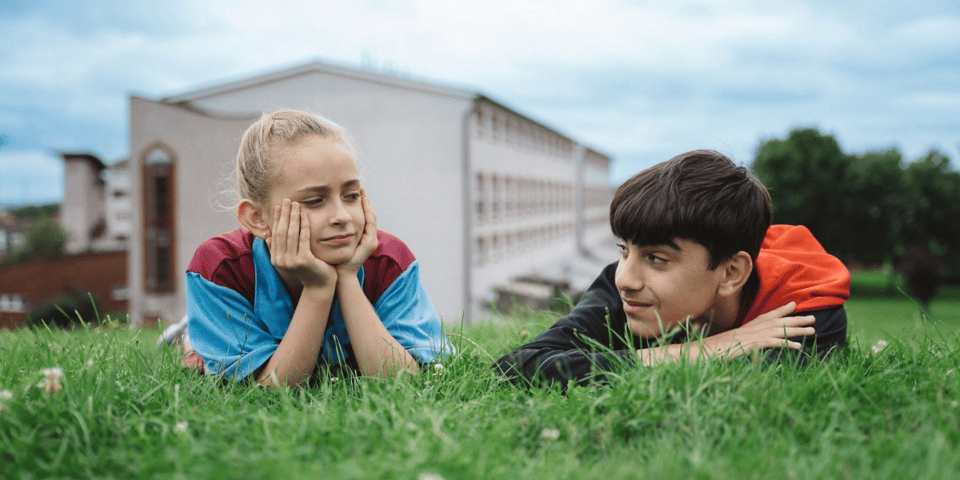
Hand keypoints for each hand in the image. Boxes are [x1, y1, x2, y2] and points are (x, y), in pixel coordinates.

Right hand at [266, 199, 336, 289]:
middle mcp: (281, 261)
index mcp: (276, 259)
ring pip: (291, 233)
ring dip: (293, 217)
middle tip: (287, 200)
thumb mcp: (291, 258)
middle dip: (284, 214)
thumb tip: (268, 237)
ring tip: (295, 204)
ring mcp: (292, 261)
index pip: (275, 234)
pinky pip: (303, 238)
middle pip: (281, 232)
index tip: (279, 206)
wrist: (320, 285)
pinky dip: (304, 225)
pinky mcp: (304, 260)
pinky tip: (304, 215)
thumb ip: (280, 249)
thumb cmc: (308, 269)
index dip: (277, 219)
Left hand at [336, 188, 377, 276]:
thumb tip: (328, 219)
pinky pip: (369, 223)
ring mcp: (372, 240)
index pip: (364, 216)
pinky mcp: (370, 243)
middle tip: (361, 187)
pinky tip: (362, 202)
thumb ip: (336, 232)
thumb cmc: (336, 261)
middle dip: (366, 200)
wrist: (341, 276)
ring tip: (362, 191)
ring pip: (372, 217)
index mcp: (363, 237)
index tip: (356, 191)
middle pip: (370, 214)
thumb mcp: (336, 242)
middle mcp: (370, 238)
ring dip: (368, 204)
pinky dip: (366, 212)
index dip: (362, 204)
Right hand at [700, 302, 814, 358]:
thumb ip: (740, 340)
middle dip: (796, 319)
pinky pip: (773, 342)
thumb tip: (746, 342)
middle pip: (777, 321)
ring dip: (796, 330)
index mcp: (747, 327)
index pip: (767, 315)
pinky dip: (786, 343)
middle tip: (812, 318)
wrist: (703, 351)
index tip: (793, 305)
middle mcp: (751, 328)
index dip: (781, 310)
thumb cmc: (713, 349)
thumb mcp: (729, 343)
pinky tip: (797, 346)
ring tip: (812, 331)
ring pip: (779, 330)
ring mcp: (752, 335)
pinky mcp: (752, 344)